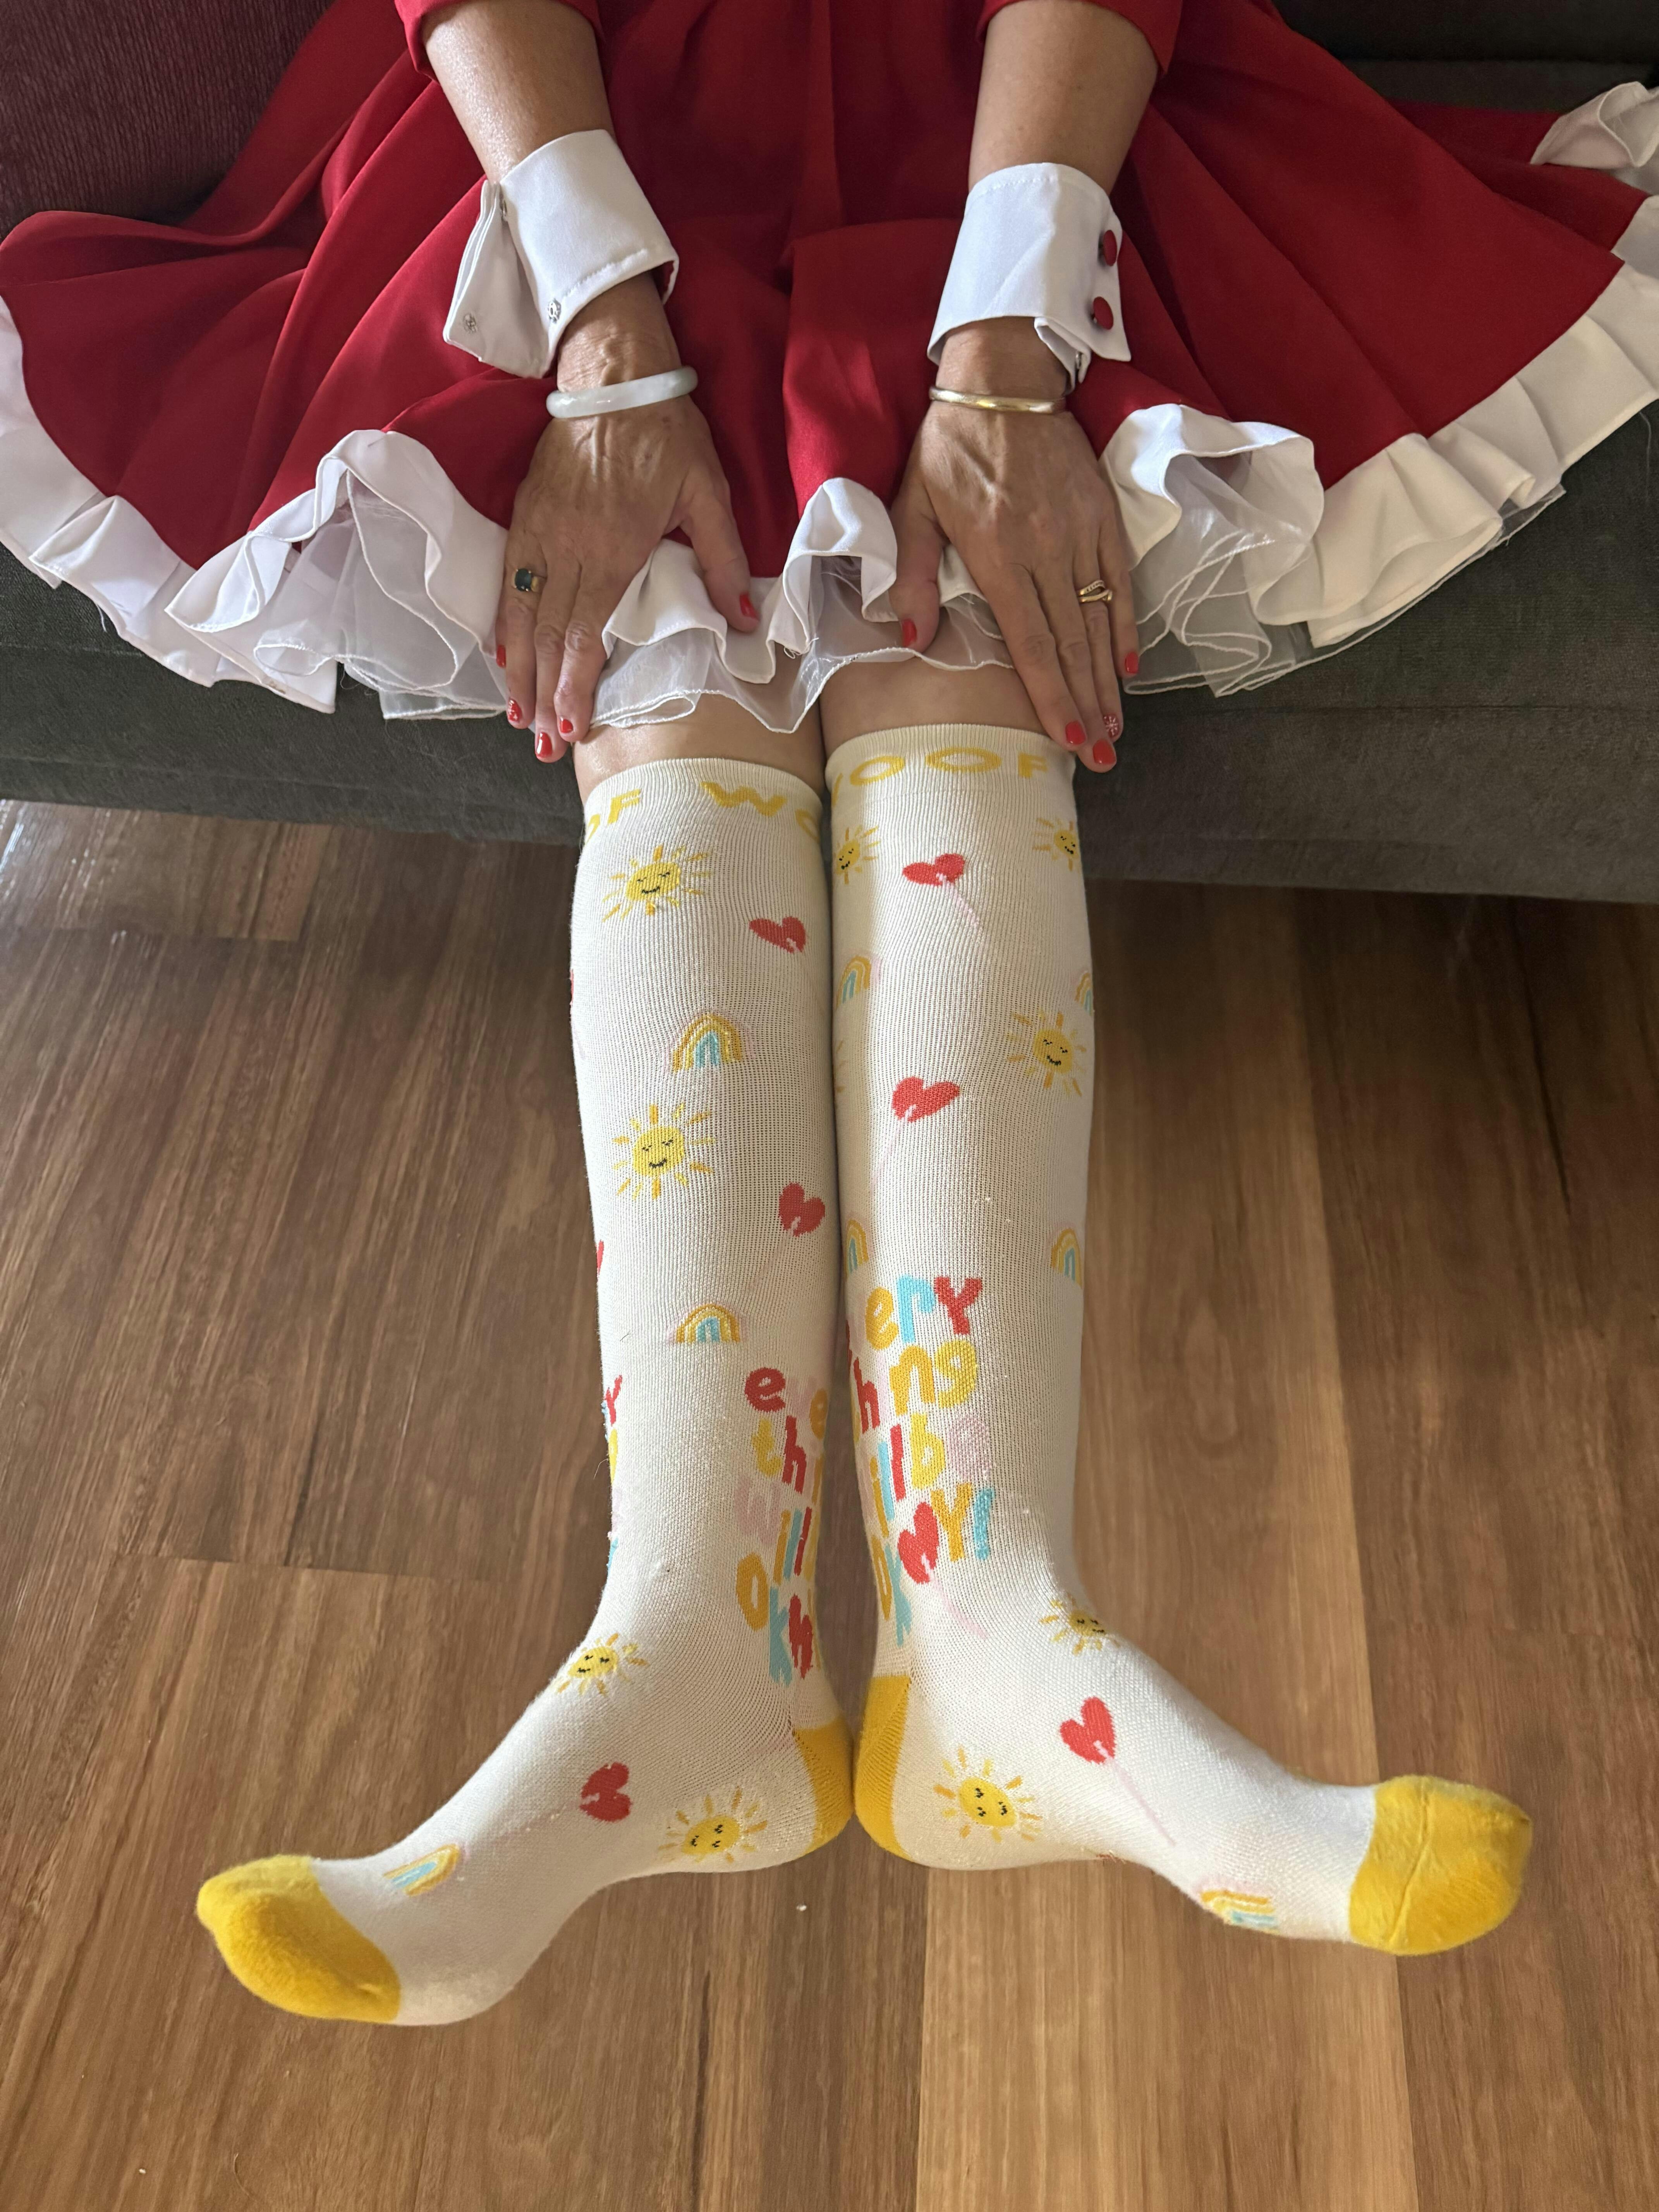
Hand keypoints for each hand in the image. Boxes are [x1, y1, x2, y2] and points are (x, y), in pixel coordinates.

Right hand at [498, 273, 760, 759]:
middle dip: (544, 694)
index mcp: (614, 547)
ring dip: (518, 669)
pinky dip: (502, 622)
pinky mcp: (525, 513)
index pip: (587, 633)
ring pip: (523, 614)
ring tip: (517, 715)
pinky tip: (501, 657)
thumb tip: (743, 620)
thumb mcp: (709, 492)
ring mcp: (541, 530)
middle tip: (542, 744)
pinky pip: (508, 578)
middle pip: (550, 635)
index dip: (576, 683)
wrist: (616, 373)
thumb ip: (723, 559)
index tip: (572, 725)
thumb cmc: (668, 433)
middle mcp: (569, 546)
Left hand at [888, 319, 1138, 771]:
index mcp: (996, 554)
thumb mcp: (913, 505)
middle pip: (1070, 642)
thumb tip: (911, 641)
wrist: (1002, 381)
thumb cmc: (950, 447)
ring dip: (1108, 677)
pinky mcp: (1102, 515)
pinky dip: (1127, 623)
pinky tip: (1129, 665)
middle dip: (1086, 703)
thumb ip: (913, 575)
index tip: (1067, 737)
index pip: (1030, 641)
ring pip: (1099, 619)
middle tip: (1100, 756)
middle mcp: (1044, 550)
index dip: (1050, 694)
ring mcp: (1079, 532)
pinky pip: (1120, 579)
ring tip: (1115, 727)